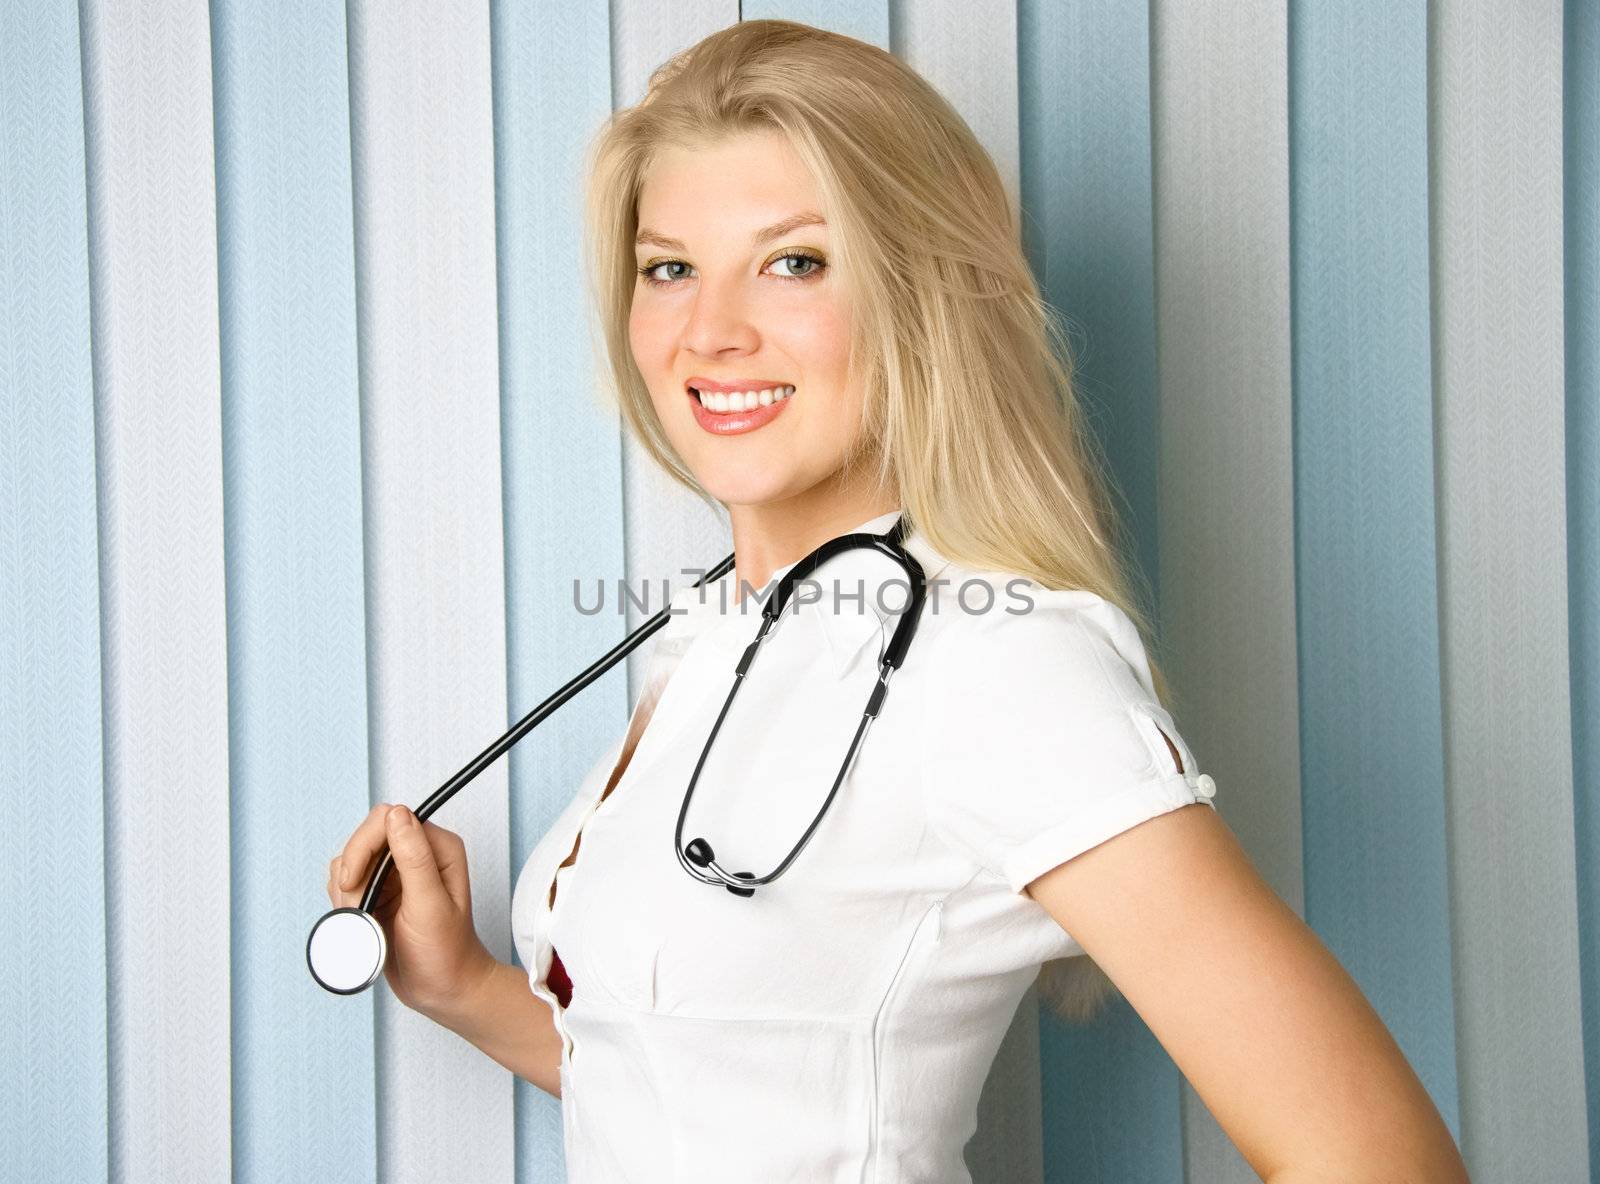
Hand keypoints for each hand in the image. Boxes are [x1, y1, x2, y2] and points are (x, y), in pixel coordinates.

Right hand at [326, 804, 494, 1014]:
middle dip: (352, 874)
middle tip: (361, 908)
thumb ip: (414, 859)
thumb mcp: (430, 905)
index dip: (363, 847)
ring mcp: (396, 874)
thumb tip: (396, 815)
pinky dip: (345, 902)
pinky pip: (347, 884)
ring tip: (367, 921)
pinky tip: (361, 922)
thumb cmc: (447, 953)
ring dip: (347, 891)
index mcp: (438, 848)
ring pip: (351, 862)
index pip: (388, 819)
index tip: (354, 882)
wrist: (444, 991)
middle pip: (364, 839)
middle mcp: (417, 854)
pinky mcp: (380, 893)